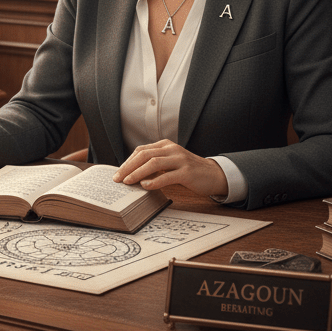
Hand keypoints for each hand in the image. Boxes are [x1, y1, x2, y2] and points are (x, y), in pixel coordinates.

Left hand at [112, 140, 227, 197]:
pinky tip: (145, 186)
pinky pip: (167, 176)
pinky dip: (154, 181)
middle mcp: (172, 149)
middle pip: (144, 155)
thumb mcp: (170, 162)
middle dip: (128, 167)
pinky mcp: (187, 172)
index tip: (118, 172)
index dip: (128, 161)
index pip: (141, 150)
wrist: (214, 175)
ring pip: (153, 163)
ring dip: (137, 173)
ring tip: (127, 182)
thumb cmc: (188, 170)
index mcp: (165, 145)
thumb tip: (132, 173)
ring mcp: (180, 159)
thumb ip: (155, 163)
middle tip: (117, 178)